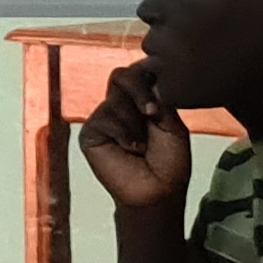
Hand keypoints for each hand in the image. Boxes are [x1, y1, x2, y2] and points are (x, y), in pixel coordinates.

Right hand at [77, 59, 192, 217]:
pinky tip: (131, 150)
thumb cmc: (170, 161)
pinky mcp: (91, 133)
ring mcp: (104, 118)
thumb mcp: (171, 123)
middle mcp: (121, 105)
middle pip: (122, 75)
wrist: (158, 190)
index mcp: (142, 100)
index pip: (139, 72)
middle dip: (139, 92)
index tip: (165, 92)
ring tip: (142, 145)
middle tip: (152, 114)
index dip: (150, 74)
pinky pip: (105, 119)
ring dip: (135, 123)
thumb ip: (157, 97)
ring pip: (115, 99)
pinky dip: (123, 134)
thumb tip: (144, 72)